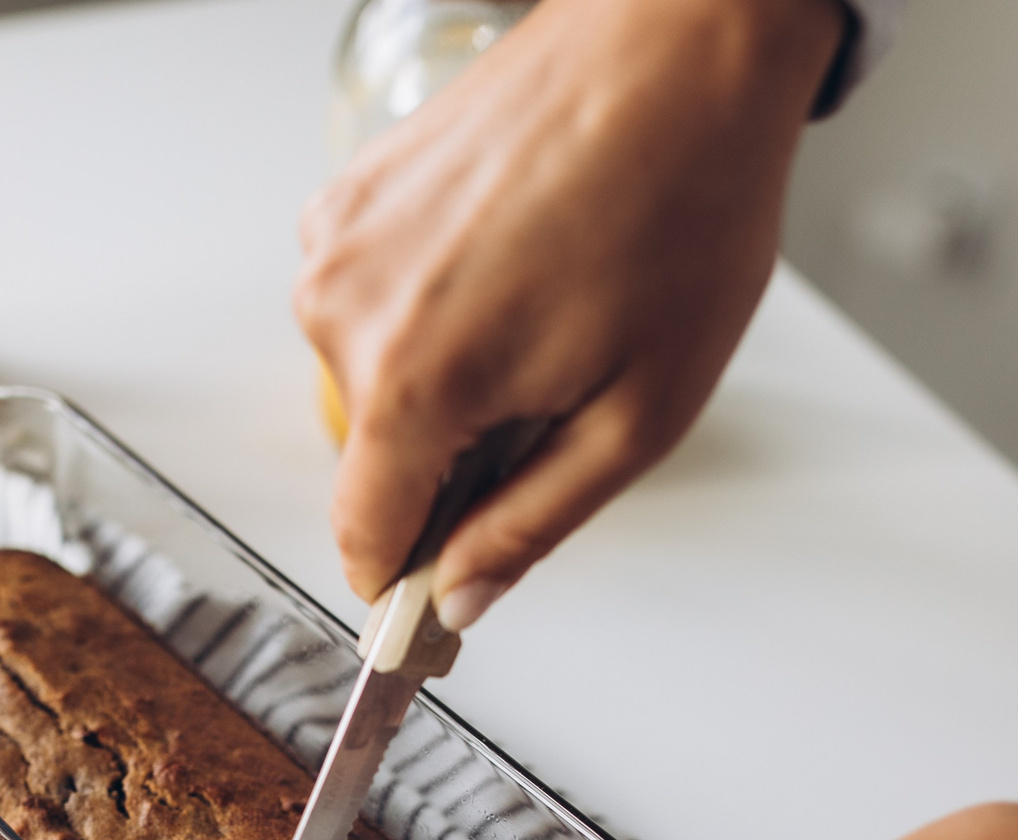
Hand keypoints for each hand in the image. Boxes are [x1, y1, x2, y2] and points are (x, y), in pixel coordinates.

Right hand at [295, 0, 845, 624]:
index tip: (440, 606)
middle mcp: (346, 309)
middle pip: (375, 459)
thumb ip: (532, 525)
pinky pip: (372, 303)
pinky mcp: (347, 196)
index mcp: (413, 380)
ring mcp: (336, 243)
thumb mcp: (638, 413)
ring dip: (447, 378)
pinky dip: (433, 308)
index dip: (407, 586)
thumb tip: (462, 598)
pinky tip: (514, 264)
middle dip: (455, 461)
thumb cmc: (680, 204)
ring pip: (373, 378)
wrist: (676, 47)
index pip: (362, 541)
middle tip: (560, 399)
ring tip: (546, 310)